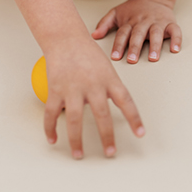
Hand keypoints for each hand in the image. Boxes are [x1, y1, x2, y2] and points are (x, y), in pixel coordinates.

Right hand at [43, 39, 144, 159]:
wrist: (64, 37)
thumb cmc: (86, 51)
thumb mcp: (106, 66)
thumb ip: (109, 88)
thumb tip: (113, 109)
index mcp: (108, 78)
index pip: (126, 101)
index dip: (134, 118)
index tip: (140, 133)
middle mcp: (92, 84)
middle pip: (102, 115)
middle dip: (107, 137)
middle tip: (110, 152)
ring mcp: (72, 88)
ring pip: (75, 120)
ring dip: (76, 140)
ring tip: (78, 154)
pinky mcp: (56, 89)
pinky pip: (52, 113)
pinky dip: (50, 128)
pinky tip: (52, 138)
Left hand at [92, 0, 181, 62]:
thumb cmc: (132, 9)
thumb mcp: (116, 13)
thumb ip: (105, 24)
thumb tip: (94, 35)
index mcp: (130, 21)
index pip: (122, 34)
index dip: (118, 45)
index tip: (115, 57)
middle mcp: (143, 22)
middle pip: (138, 34)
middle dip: (135, 47)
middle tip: (132, 60)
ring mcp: (157, 22)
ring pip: (156, 33)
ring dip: (155, 45)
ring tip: (153, 58)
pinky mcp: (170, 23)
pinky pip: (175, 31)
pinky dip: (176, 39)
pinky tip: (175, 49)